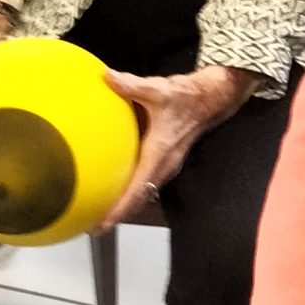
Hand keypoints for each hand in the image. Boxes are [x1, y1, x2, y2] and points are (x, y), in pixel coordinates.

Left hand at [100, 63, 256, 227]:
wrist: (210, 100)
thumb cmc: (187, 97)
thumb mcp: (159, 89)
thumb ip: (131, 86)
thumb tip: (108, 78)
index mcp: (159, 153)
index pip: (137, 189)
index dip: (119, 209)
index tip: (103, 223)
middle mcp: (163, 166)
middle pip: (138, 200)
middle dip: (117, 215)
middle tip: (93, 226)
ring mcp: (165, 166)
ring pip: (143, 194)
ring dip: (124, 206)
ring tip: (101, 213)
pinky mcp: (164, 162)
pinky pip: (145, 183)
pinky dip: (130, 191)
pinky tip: (114, 187)